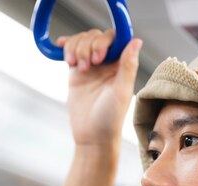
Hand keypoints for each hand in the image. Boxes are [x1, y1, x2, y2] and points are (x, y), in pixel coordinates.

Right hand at [59, 29, 141, 148]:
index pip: (115, 38)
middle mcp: (107, 63)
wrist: (92, 136)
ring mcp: (91, 66)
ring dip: (76, 48)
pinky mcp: (76, 73)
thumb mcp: (121, 92)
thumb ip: (127, 66)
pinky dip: (65, 46)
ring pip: (82, 41)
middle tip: (87, 67)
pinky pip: (71, 51)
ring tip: (77, 66)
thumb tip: (136, 41)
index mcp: (122, 65)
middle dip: (88, 46)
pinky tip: (60, 47)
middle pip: (95, 37)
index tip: (99, 56)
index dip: (104, 41)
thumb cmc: (110, 118)